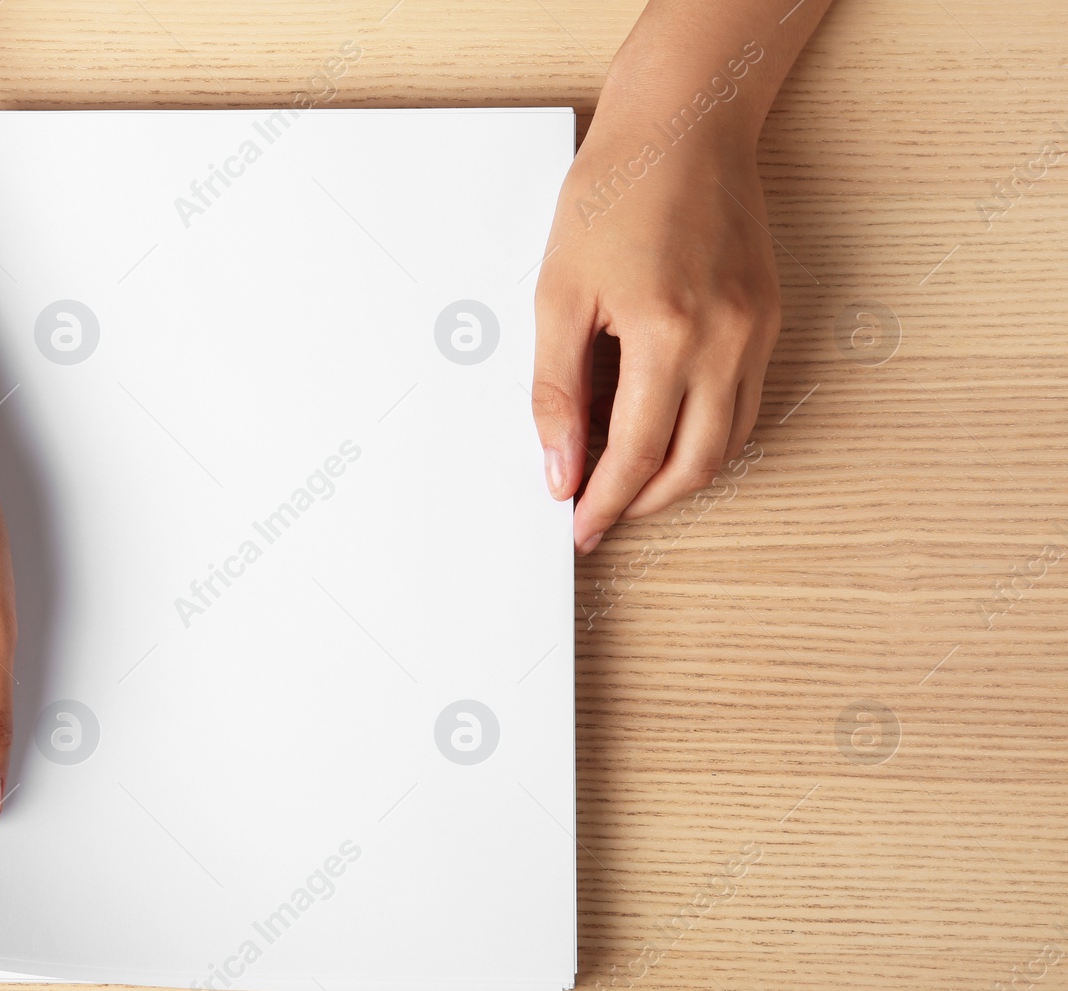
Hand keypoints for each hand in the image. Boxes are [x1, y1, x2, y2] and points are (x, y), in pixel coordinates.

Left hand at [533, 119, 780, 553]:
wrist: (682, 129)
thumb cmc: (614, 195)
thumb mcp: (558, 294)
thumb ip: (556, 391)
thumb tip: (559, 469)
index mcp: (668, 334)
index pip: (636, 454)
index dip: (605, 501)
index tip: (579, 525)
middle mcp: (726, 341)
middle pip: (696, 464)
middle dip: (647, 503)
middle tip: (602, 513)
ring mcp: (757, 331)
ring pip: (729, 441)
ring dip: (680, 474)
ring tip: (628, 478)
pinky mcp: (771, 319)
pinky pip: (745, 402)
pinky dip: (706, 431)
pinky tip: (664, 427)